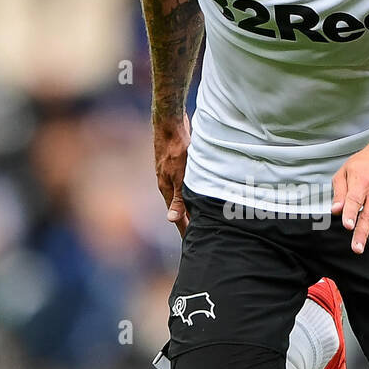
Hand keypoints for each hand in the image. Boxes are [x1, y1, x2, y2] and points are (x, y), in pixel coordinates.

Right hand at [154, 114, 190, 235]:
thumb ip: (178, 198)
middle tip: (200, 236)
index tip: (192, 244)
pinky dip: (192, 194)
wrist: (170, 124)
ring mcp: (171, 174)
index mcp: (167, 189)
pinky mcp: (177, 165)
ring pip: (183, 196)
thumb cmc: (176, 148)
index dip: (185, 230)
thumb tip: (171, 220)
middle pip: (180, 208)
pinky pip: (186, 184)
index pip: (177, 217)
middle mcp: (168, 184)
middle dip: (189, 222)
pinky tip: (199, 193)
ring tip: (201, 219)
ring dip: (192, 208)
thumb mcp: (179, 176)